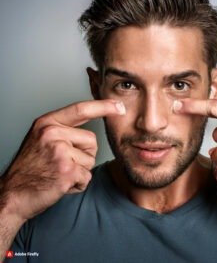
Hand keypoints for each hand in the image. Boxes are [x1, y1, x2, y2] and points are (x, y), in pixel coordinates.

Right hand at [0, 99, 124, 221]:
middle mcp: (52, 133)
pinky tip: (61, 183)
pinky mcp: (66, 171)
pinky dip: (78, 184)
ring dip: (80, 171)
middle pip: (92, 141)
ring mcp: (59, 152)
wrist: (12, 195)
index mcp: (48, 123)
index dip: (103, 106)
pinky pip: (87, 176)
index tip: (120, 106)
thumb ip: (64, 130)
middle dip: (84, 155)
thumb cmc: (30, 168)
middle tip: (62, 163)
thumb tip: (91, 130)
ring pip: (90, 160)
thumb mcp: (42, 139)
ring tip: (59, 173)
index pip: (81, 109)